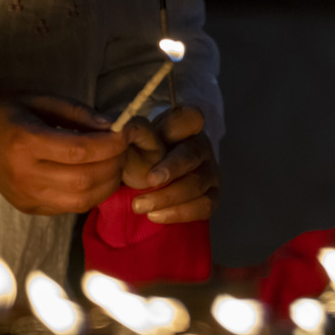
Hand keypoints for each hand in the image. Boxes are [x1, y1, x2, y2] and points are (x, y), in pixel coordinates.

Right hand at [0, 93, 128, 214]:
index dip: (109, 145)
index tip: (125, 134)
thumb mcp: (38, 99)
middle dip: (114, 165)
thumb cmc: (5, 112)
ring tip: (115, 164)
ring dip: (108, 183)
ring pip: (82, 200)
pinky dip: (93, 194)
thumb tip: (112, 126)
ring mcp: (26, 196)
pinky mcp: (31, 208)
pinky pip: (72, 207)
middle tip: (123, 149)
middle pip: (84, 179)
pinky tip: (98, 176)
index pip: (79, 150)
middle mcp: (24, 174)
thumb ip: (77, 113)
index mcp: (24, 142)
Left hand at [129, 104, 219, 223]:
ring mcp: (210, 173)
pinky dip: (178, 213)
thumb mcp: (137, 143)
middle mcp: (201, 148)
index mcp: (184, 128)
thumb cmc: (143, 158)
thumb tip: (122, 133)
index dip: (180, 124)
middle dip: (171, 168)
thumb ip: (134, 137)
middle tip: (149, 180)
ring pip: (196, 184)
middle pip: (191, 155)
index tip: (162, 135)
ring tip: (139, 205)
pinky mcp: (213, 197)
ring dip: (167, 197)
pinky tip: (155, 216)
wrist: (150, 185)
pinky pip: (203, 206)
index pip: (190, 118)